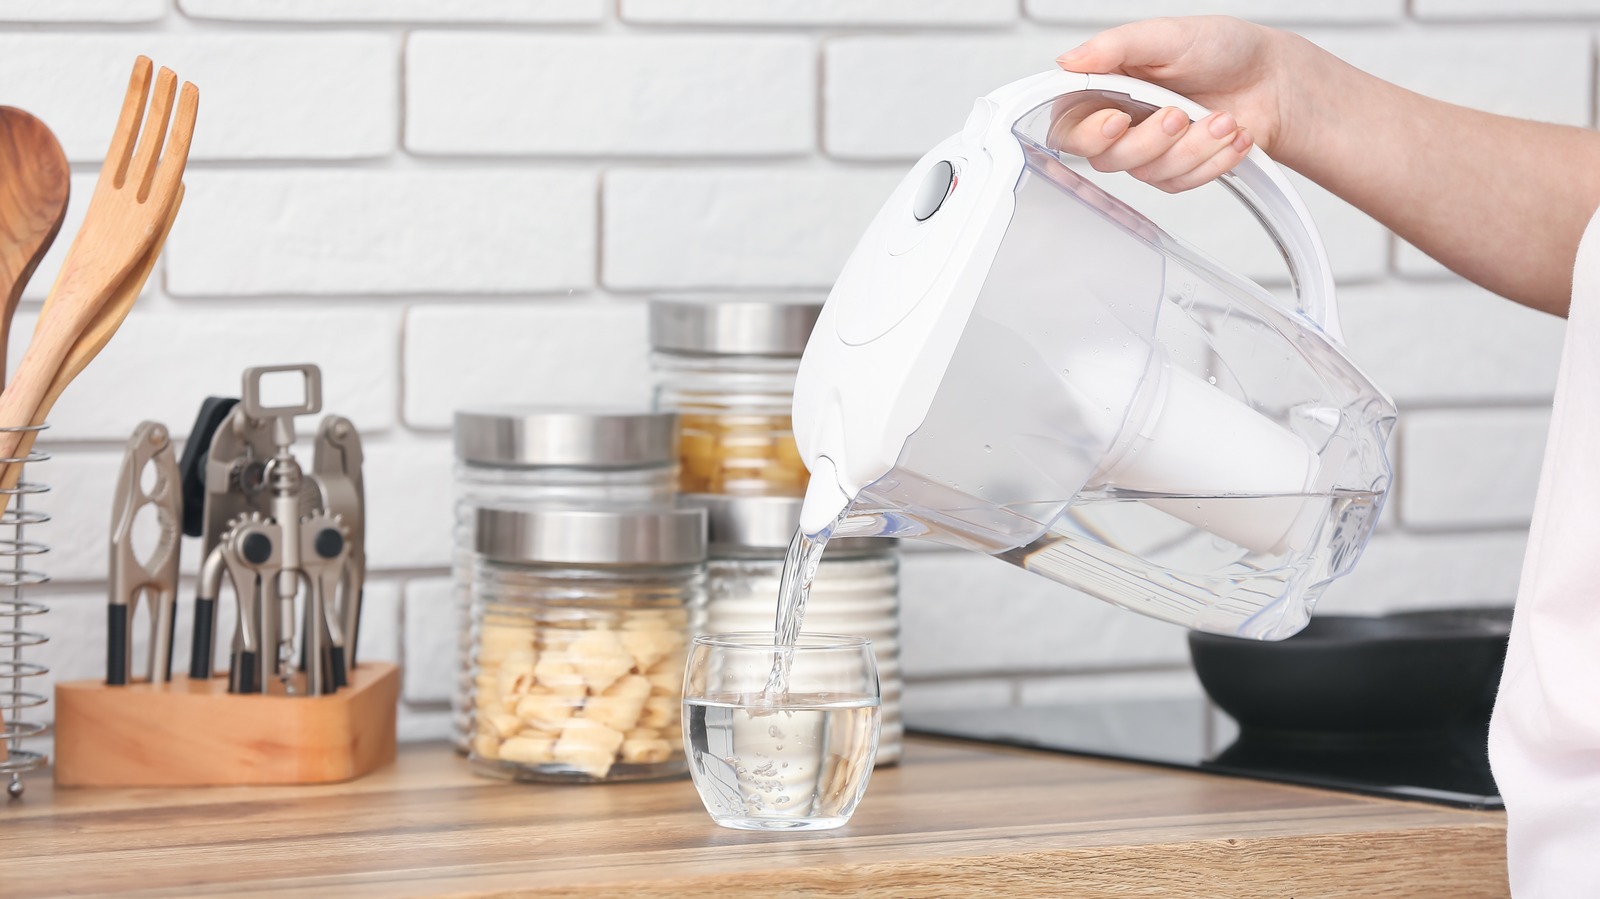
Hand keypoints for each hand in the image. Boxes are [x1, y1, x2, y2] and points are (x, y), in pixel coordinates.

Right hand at [1054, 16, 1291, 191]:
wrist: (1275, 79)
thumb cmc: (1224, 49)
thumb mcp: (1168, 35)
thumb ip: (1115, 47)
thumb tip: (1069, 60)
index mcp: (1108, 86)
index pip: (1071, 124)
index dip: (1088, 132)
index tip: (1118, 120)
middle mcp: (1123, 122)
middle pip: (1106, 158)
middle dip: (1148, 141)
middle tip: (1178, 114)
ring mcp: (1149, 150)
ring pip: (1148, 172)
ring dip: (1192, 148)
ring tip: (1224, 119)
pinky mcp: (1177, 171)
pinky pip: (1180, 183)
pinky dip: (1213, 160)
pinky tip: (1232, 135)